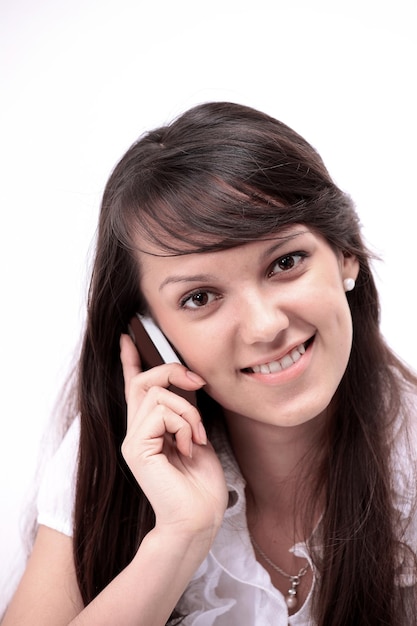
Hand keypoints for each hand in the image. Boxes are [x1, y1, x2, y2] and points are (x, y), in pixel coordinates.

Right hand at [120, 334, 227, 540]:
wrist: (198, 520)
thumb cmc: (201, 485)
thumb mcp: (196, 436)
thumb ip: (184, 412)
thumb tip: (186, 383)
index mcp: (150, 429)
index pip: (135, 387)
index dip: (132, 361)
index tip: (128, 338)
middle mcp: (136, 431)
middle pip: (143, 380)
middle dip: (171, 370)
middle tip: (197, 381)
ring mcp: (133, 439)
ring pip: (157, 392)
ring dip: (187, 411)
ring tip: (197, 438)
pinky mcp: (135, 447)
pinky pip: (161, 411)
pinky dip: (184, 424)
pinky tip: (189, 447)